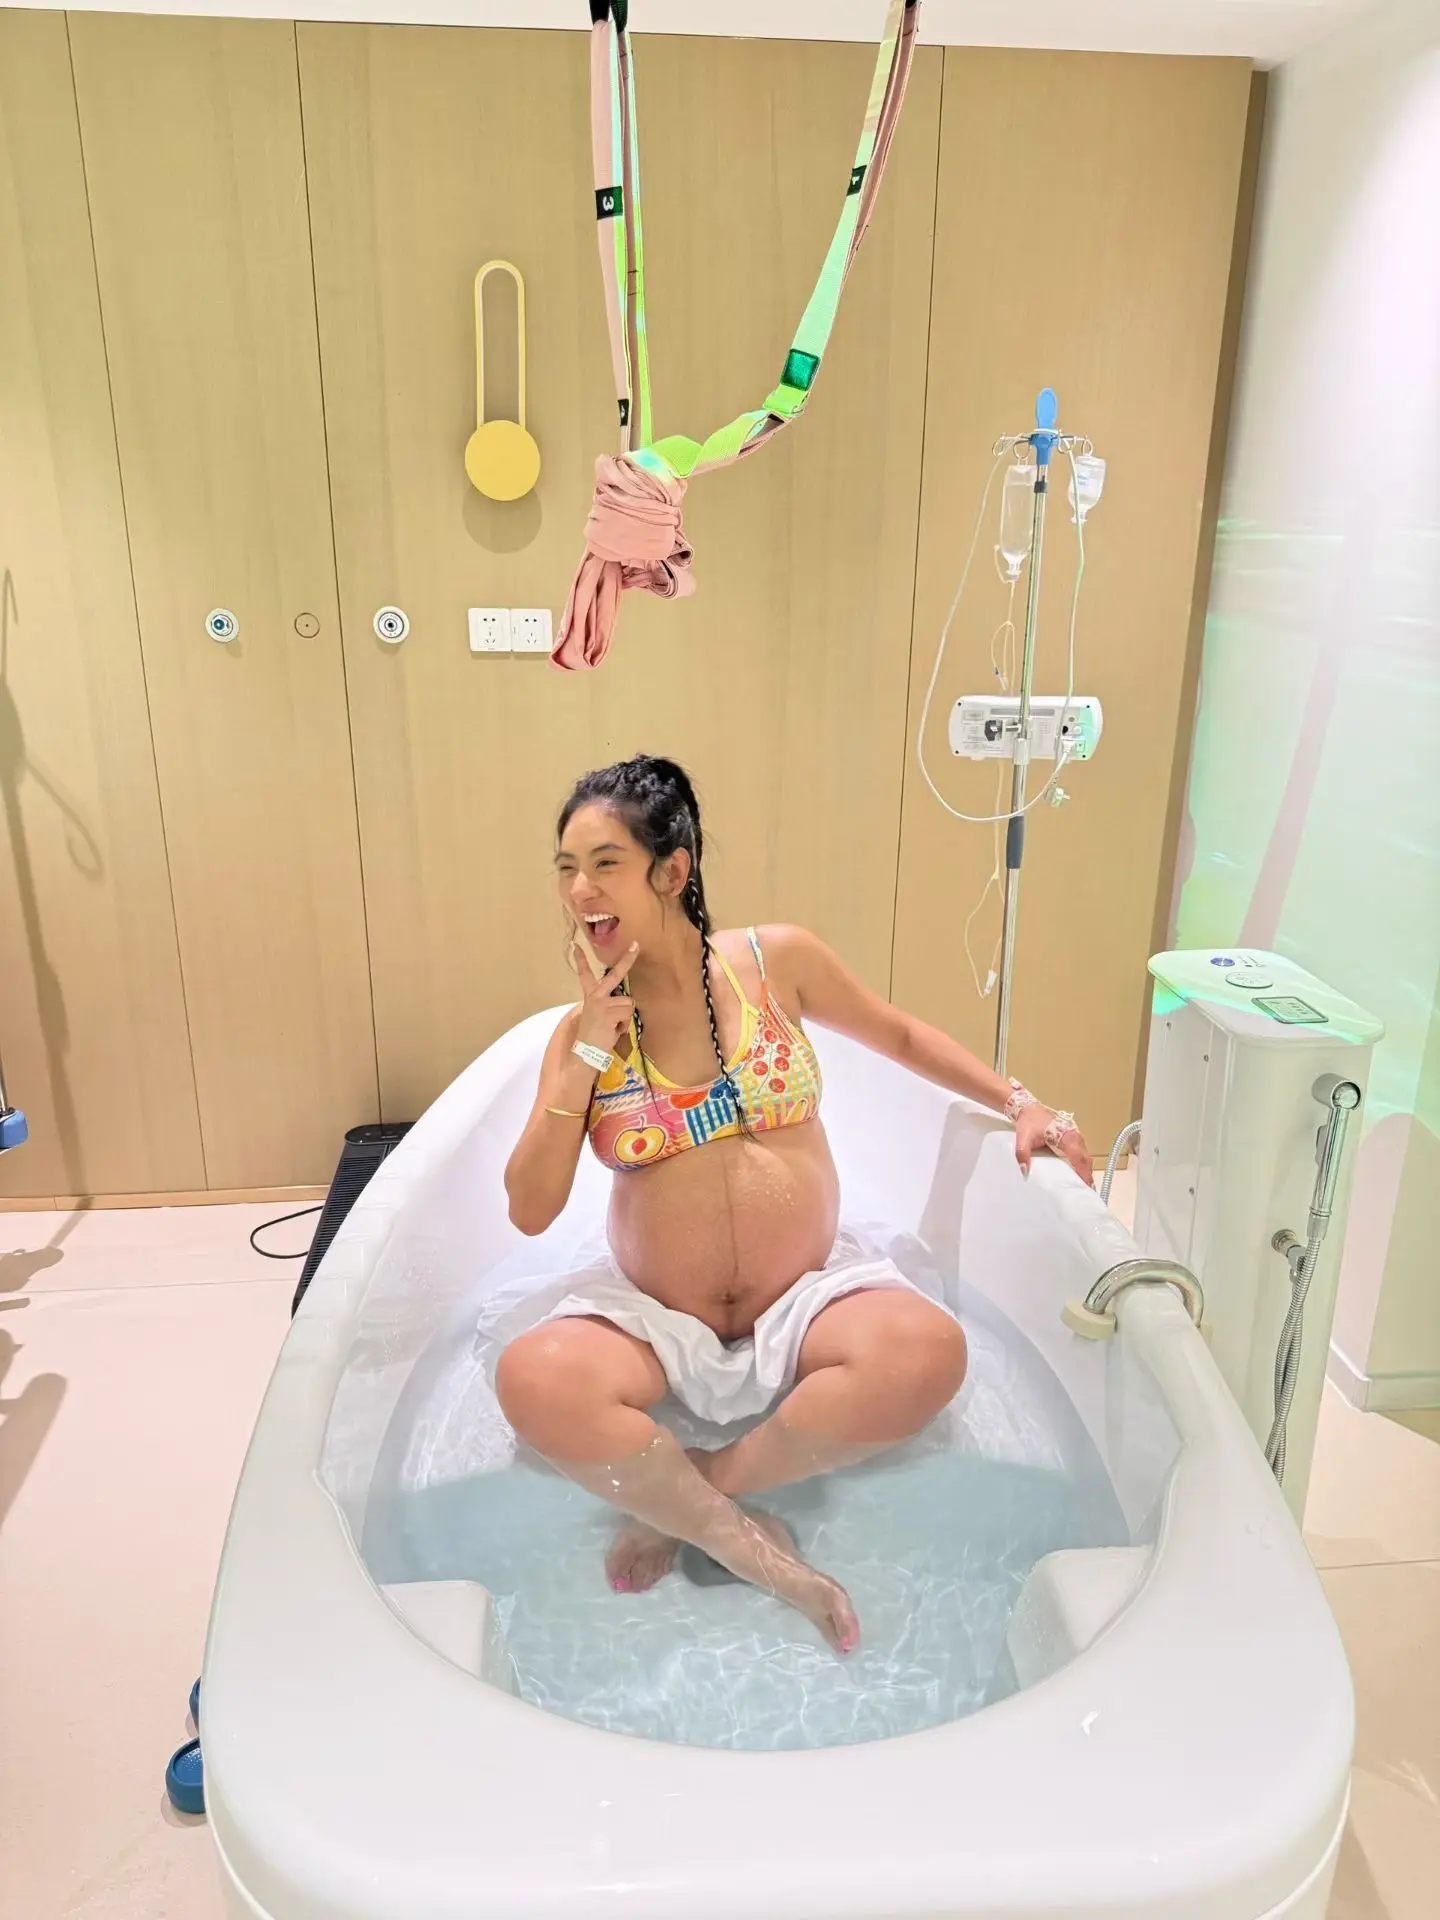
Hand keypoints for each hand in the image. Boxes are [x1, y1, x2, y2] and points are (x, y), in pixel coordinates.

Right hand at [571, 941, 638, 1058]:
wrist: (585, 1052)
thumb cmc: (594, 1036)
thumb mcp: (598, 1015)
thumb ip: (608, 1004)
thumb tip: (625, 1001)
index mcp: (591, 996)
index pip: (585, 975)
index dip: (580, 960)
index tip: (575, 945)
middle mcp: (595, 996)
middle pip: (615, 975)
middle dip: (627, 959)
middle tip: (636, 945)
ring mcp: (601, 1002)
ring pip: (628, 1002)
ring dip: (625, 1016)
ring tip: (614, 1026)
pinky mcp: (608, 1011)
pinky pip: (628, 1013)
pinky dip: (625, 1024)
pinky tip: (614, 1030)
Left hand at [1014, 1103, 1093, 1184]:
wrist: (1029, 1108)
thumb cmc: (1028, 1122)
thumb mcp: (1023, 1138)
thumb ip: (1022, 1154)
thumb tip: (1024, 1170)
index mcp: (1065, 1136)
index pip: (1078, 1157)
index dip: (1083, 1172)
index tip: (1086, 1184)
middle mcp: (1074, 1134)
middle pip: (1085, 1157)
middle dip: (1087, 1173)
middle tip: (1087, 1188)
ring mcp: (1075, 1133)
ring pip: (1085, 1153)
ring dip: (1086, 1167)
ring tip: (1085, 1181)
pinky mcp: (1073, 1134)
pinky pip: (1082, 1149)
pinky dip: (1083, 1161)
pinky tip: (1080, 1169)